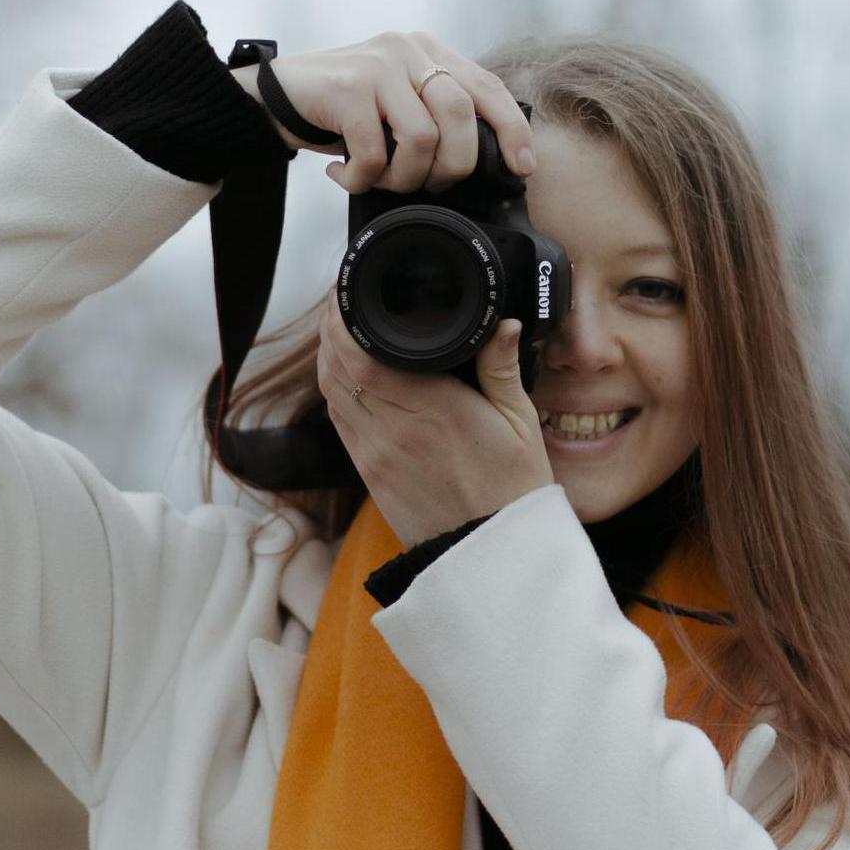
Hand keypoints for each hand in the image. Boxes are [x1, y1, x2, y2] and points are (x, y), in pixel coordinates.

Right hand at [229, 30, 536, 193]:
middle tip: (425, 186)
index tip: (522, 168)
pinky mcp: (348, 87)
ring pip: (423, 138)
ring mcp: (377, 65)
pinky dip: (362, 179)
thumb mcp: (393, 106)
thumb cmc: (338, 113)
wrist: (268, 100)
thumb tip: (482, 164)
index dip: (511, 130)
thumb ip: (432, 116)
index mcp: (427, 52)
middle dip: (452, 167)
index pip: (487, 87)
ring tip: (378, 180)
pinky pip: (375, 152)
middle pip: (460, 115)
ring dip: (403, 178)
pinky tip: (343, 176)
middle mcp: (407, 50)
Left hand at [315, 287, 552, 548]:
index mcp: (433, 410)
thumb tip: (501, 323)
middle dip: (333, 328)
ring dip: (329, 356)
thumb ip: (502, 368)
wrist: (489, 556)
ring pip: (332, 392)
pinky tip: (348, 373)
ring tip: (342, 329)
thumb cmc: (511, 491)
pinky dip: (336, 389)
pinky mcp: (368, 473)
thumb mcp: (520, 424)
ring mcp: (375, 453)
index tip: (349, 293)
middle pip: (337, 366)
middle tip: (343, 301)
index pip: (364, 354)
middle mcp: (394, 430)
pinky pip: (339, 420)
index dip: (344, 319)